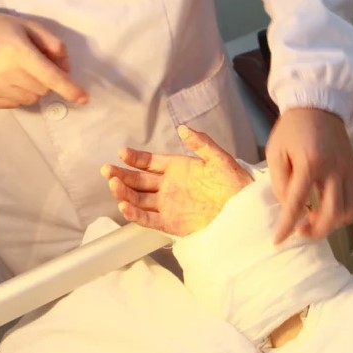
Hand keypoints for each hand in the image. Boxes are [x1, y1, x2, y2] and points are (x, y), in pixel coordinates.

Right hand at [0, 12, 88, 108]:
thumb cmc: (1, 29)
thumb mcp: (31, 27)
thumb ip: (53, 45)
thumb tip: (66, 71)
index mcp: (17, 51)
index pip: (50, 77)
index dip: (69, 89)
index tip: (84, 99)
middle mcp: (3, 72)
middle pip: (43, 90)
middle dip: (45, 80)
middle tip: (32, 64)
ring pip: (30, 99)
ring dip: (31, 88)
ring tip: (15, 70)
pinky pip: (14, 104)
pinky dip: (16, 94)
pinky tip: (4, 78)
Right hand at [103, 125, 253, 235]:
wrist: (244, 208)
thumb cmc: (234, 182)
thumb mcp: (219, 159)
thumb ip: (201, 143)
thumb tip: (183, 129)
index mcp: (177, 168)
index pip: (149, 162)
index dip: (135, 158)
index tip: (122, 153)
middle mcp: (168, 186)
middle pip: (138, 181)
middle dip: (122, 175)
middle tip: (108, 170)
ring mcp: (168, 205)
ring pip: (139, 199)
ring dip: (124, 193)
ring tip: (114, 185)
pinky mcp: (171, 223)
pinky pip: (149, 219)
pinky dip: (135, 214)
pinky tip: (124, 206)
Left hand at [267, 108, 352, 243]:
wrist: (318, 106)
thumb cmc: (294, 128)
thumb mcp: (276, 152)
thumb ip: (279, 182)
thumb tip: (288, 207)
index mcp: (310, 162)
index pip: (298, 203)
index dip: (287, 225)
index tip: (279, 240)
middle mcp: (333, 169)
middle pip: (332, 213)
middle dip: (317, 231)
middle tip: (302, 231)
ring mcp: (348, 170)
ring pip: (348, 211)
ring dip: (331, 223)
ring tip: (315, 219)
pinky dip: (347, 213)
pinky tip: (332, 210)